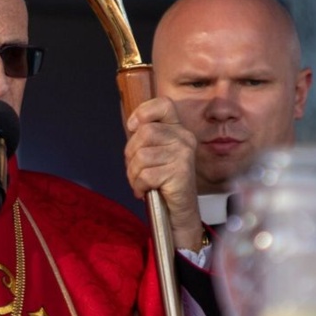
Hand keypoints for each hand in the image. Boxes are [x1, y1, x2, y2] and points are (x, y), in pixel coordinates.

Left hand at [124, 97, 204, 250]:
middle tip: (136, 169)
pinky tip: (146, 190)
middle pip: (144, 133)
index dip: (143, 112)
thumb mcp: (155, 153)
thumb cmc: (163, 182)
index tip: (132, 127)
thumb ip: (145, 138)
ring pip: (142, 155)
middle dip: (131, 154)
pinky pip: (146, 174)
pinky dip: (139, 185)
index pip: (163, 104)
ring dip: (133, 173)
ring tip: (141, 182)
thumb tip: (132, 125)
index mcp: (178, 129)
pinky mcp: (180, 172)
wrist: (179, 211)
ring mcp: (183, 154)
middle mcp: (184, 138)